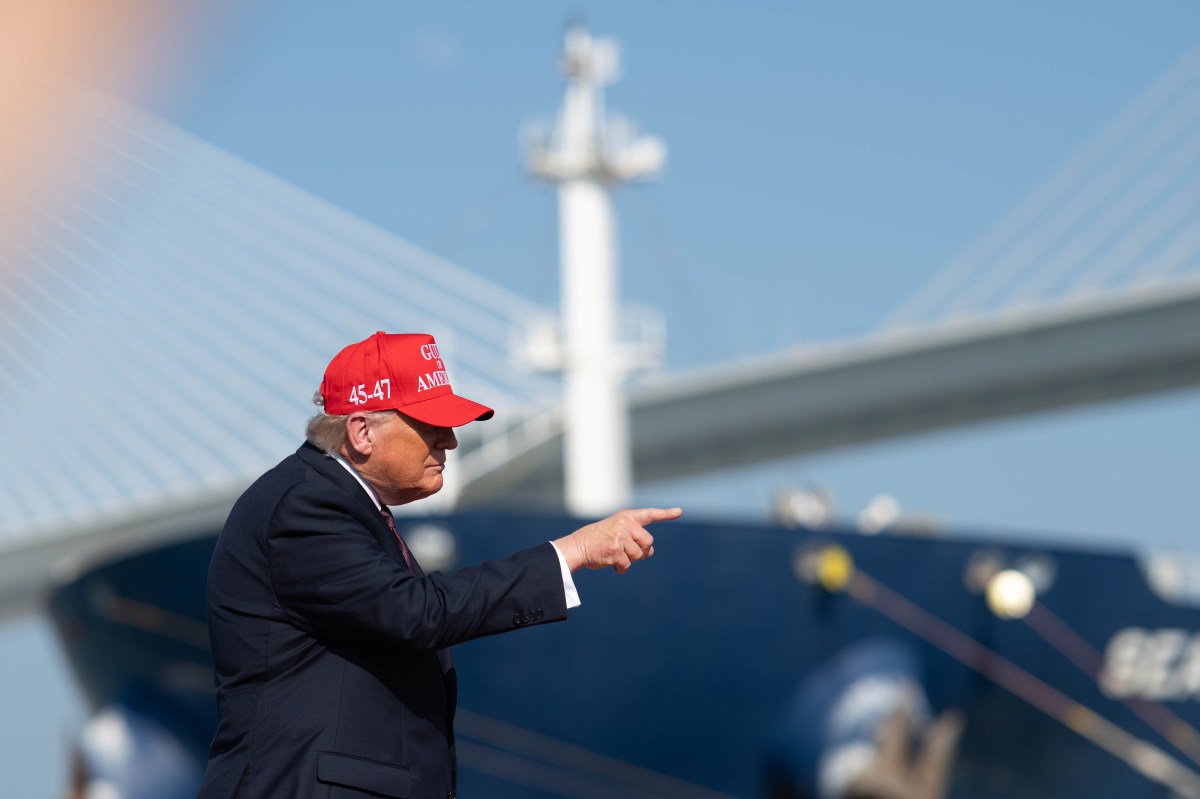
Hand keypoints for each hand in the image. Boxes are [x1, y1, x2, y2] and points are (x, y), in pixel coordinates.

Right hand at [554, 507, 681, 573]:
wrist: (578, 546)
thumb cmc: (599, 541)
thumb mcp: (617, 532)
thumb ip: (635, 537)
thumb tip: (651, 552)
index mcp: (626, 516)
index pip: (650, 514)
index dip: (666, 514)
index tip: (679, 512)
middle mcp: (625, 524)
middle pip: (648, 542)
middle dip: (639, 550)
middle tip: (623, 550)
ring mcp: (620, 536)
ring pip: (638, 555)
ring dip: (629, 560)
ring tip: (615, 556)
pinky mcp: (616, 550)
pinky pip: (627, 565)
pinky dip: (621, 569)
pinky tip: (611, 565)